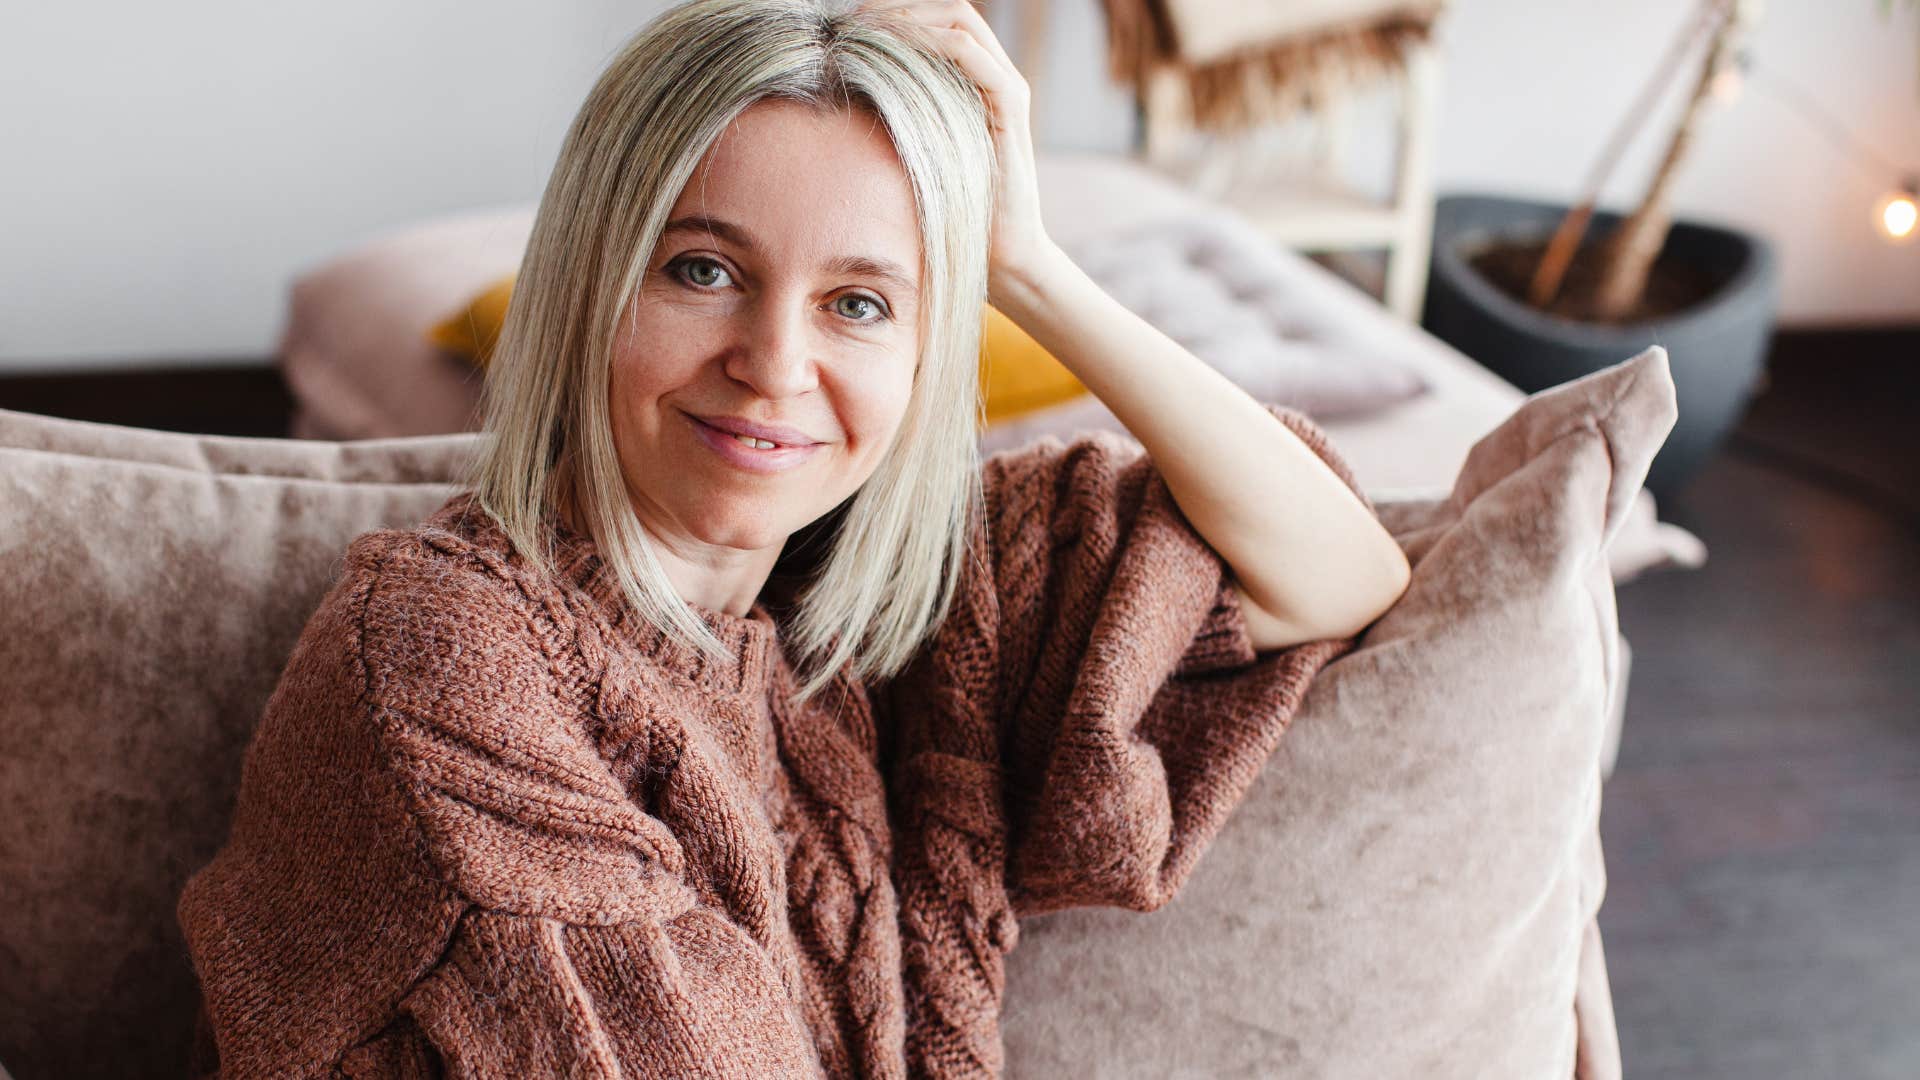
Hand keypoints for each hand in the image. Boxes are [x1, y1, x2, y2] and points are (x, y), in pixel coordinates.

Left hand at [860, 0, 1056, 301]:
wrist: (1002, 257)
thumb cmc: (949, 214)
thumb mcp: (908, 157)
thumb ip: (890, 121)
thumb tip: (832, 99)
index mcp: (968, 81)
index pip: (932, 19)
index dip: (890, 10)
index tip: (844, 22)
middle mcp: (991, 76)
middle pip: (947, 9)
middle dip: (896, 5)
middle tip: (850, 17)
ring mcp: (1004, 88)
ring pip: (959, 21)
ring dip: (910, 16)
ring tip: (867, 28)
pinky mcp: (1011, 106)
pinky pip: (972, 55)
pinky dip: (934, 43)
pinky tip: (897, 52)